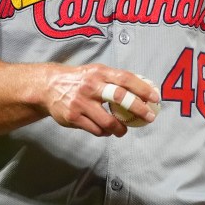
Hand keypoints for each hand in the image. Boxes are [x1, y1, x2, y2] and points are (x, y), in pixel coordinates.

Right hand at [42, 63, 160, 136]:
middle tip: (149, 117)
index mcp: (98, 72)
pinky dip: (104, 132)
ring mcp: (81, 102)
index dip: (142, 88)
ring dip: (120, 129)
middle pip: (119, 97)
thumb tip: (143, 89)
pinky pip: (96, 130)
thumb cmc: (78, 79)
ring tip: (123, 130)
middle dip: (138, 108)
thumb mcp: (95, 72)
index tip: (155, 98)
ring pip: (109, 122)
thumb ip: (114, 79)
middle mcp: (90, 86)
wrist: (49, 86)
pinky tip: (104, 129)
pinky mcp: (73, 117)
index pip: (124, 78)